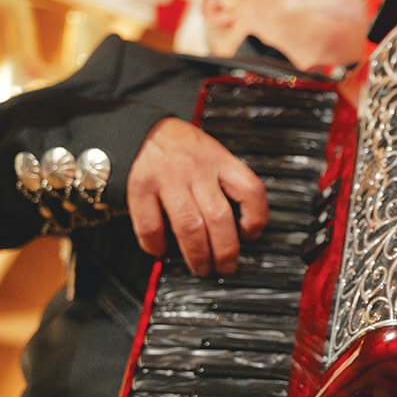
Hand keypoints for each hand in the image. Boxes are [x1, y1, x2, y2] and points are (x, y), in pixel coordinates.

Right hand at [127, 118, 267, 275]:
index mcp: (220, 161)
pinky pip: (150, 225)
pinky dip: (157, 244)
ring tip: (201, 268)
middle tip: (226, 266)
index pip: (250, 190)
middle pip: (219, 217)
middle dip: (226, 251)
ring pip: (189, 226)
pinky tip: (162, 250)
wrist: (143, 128)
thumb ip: (227, 183)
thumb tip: (241, 226)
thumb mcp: (213, 154)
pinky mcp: (141, 187)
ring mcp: (168, 179)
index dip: (256, 218)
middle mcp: (196, 170)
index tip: (251, 234)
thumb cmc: (183, 148)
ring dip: (197, 254)